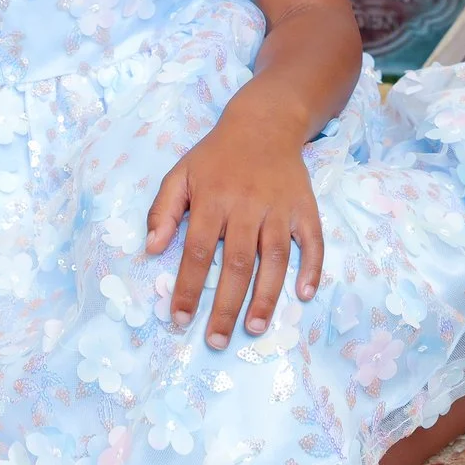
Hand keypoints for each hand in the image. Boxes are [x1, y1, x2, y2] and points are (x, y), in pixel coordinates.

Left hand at [145, 96, 323, 350]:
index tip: (179, 319)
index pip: (198, 251)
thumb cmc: (216, 156)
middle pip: (236, 263)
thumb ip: (163, 210)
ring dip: (266, 296)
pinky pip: (313, 242)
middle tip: (216, 341)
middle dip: (225, 306)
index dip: (187, 288)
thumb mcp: (180, 173)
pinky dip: (312, 268)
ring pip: (274, 259)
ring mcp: (280, 209)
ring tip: (254, 328)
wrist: (264, 122)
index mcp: (213, 200)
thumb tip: (152, 249)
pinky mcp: (305, 208)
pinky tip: (304, 295)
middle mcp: (247, 206)